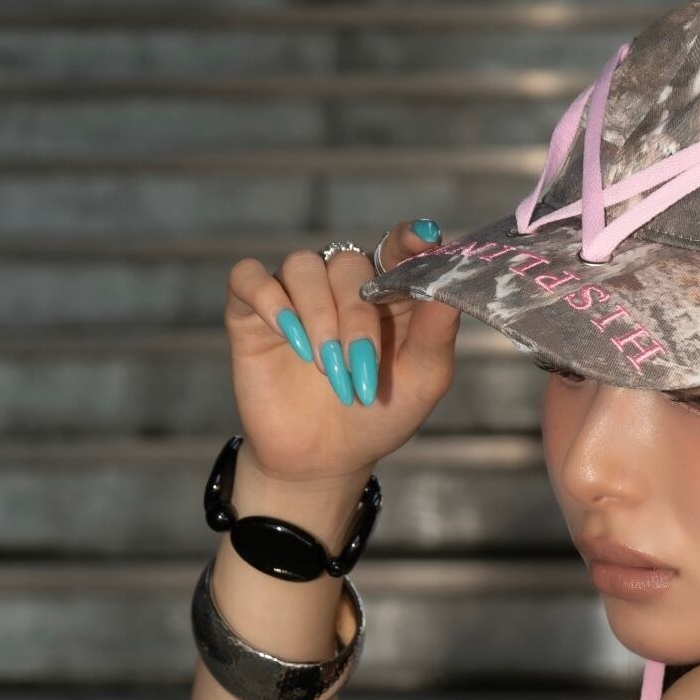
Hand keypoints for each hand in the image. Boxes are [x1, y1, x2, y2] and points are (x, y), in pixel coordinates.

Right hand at [223, 219, 461, 483]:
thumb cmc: (377, 416)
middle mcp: (340, 285)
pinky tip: (289, 337)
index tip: (422, 240)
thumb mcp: (422, 380)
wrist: (324, 461)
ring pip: (301, 266)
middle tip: (361, 366)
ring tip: (329, 369)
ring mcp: (294, 296)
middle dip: (356, 316)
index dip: (408, 238)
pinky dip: (269, 300)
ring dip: (319, 317)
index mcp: (386, 293)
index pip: (397, 246)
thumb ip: (437, 332)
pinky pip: (249, 278)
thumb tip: (450, 287)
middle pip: (346, 263)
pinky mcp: (251, 313)